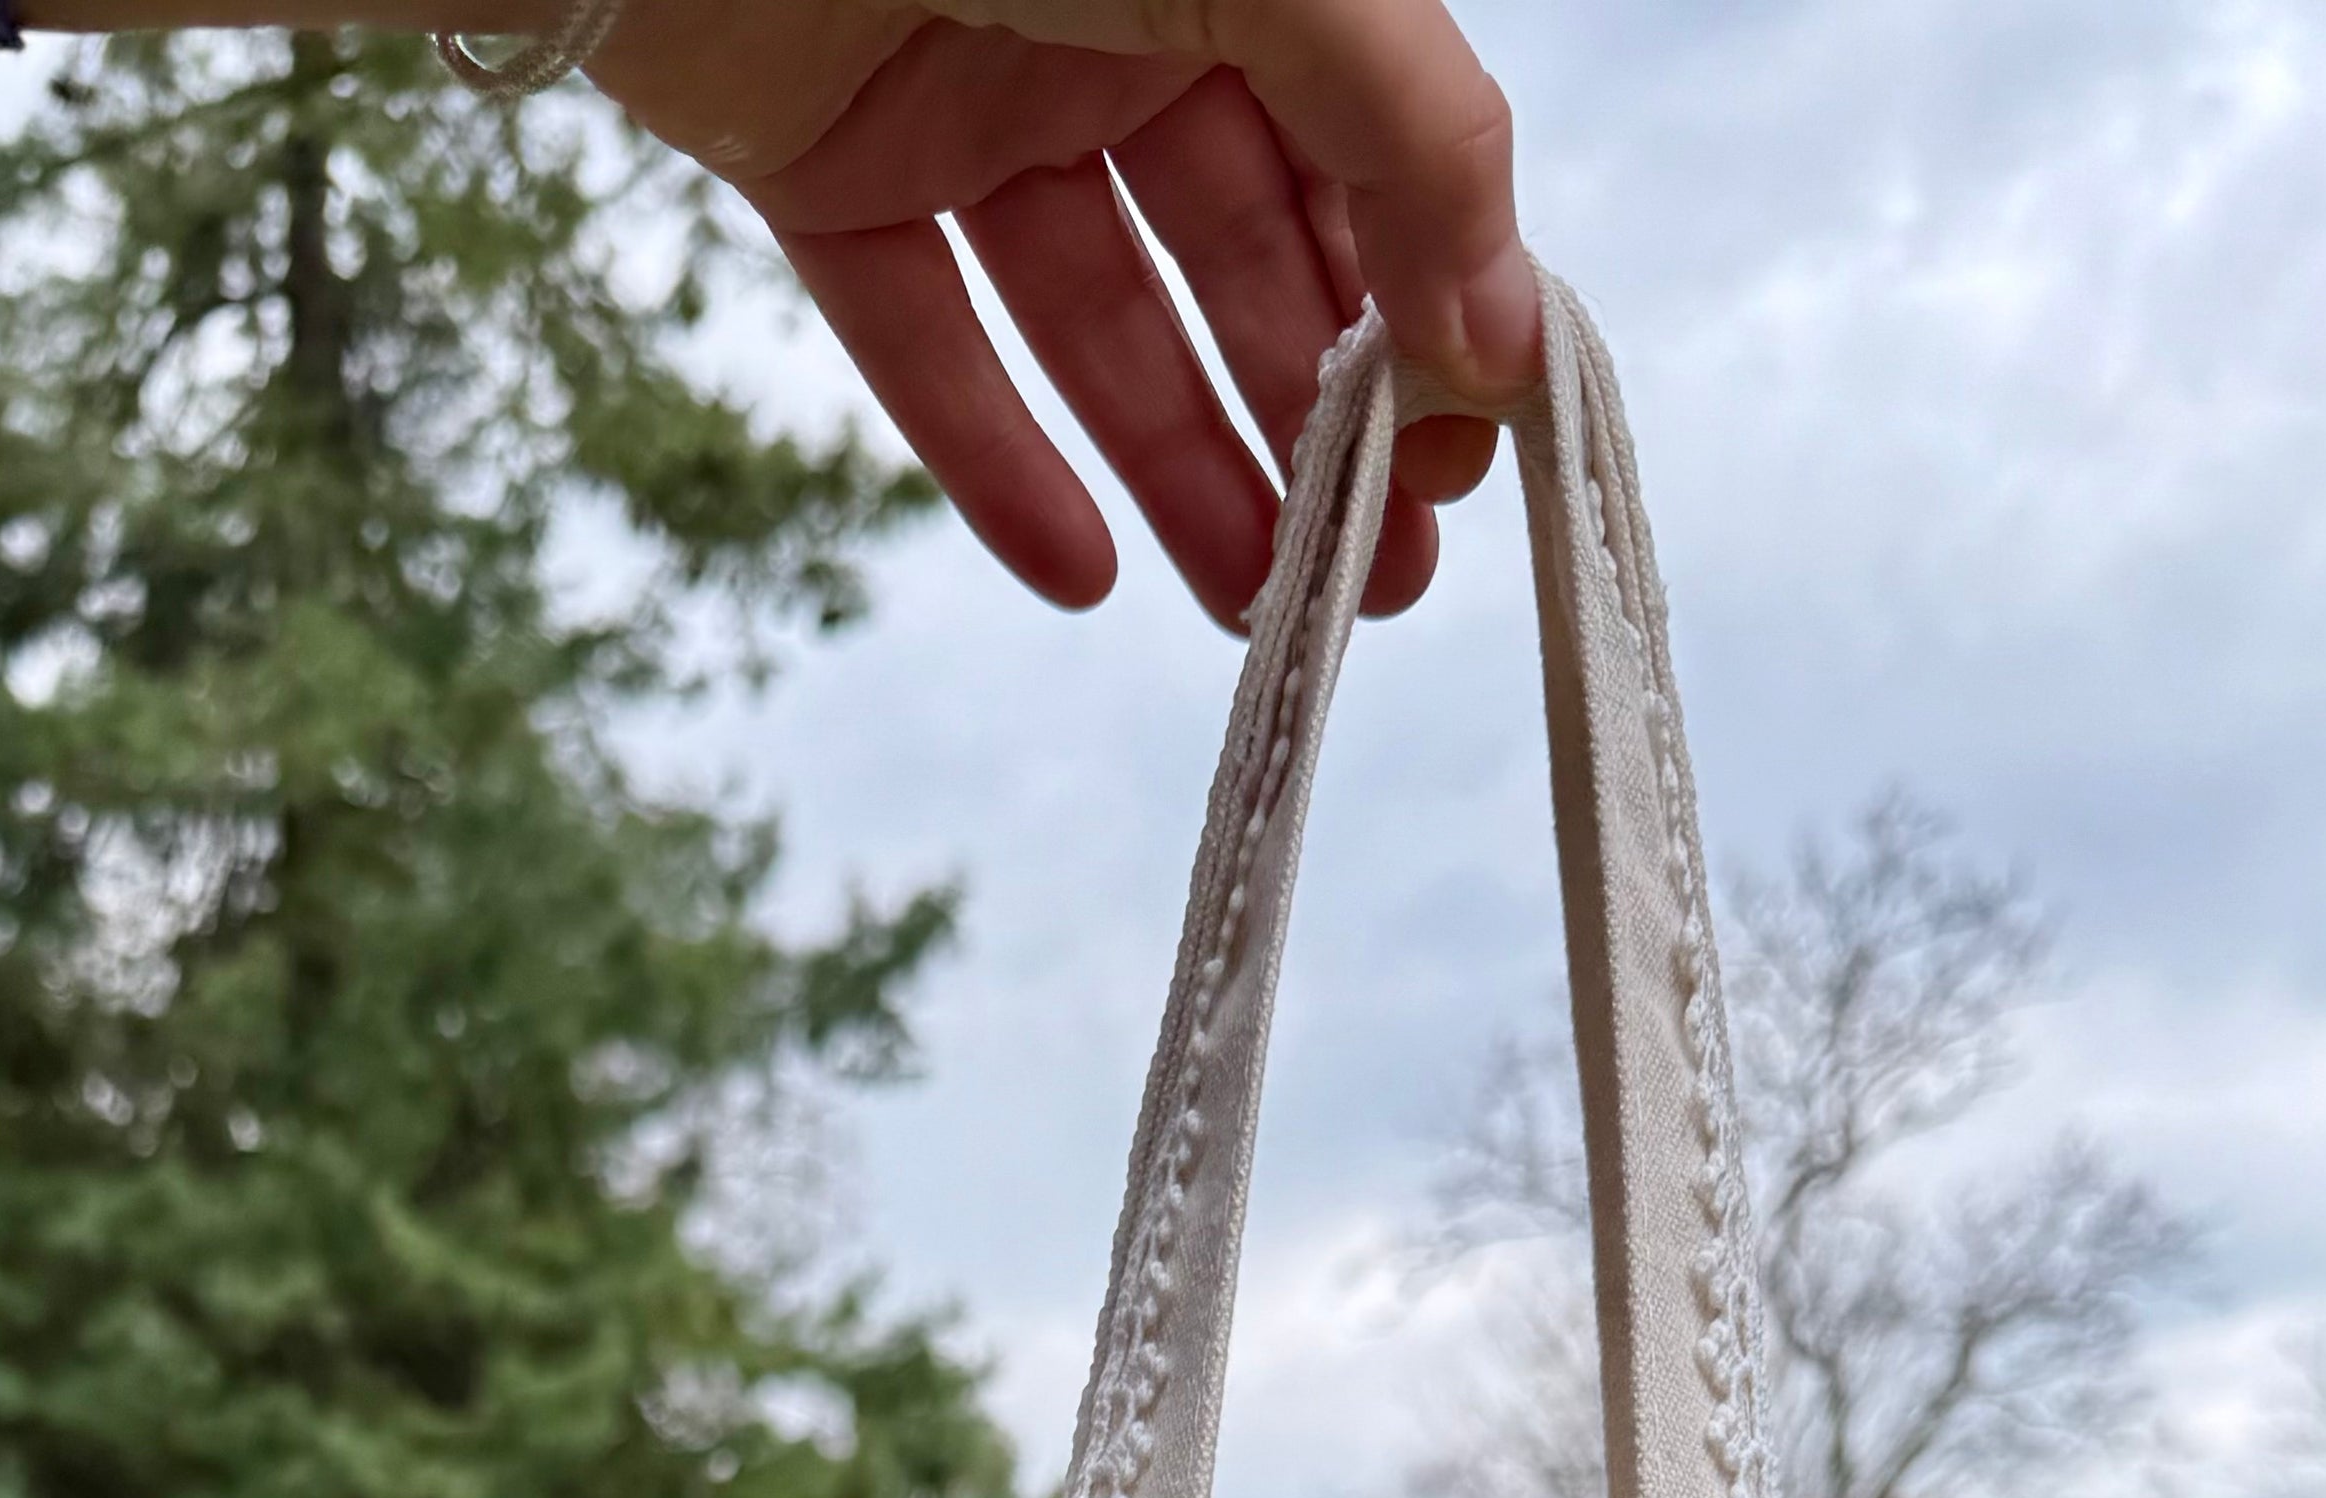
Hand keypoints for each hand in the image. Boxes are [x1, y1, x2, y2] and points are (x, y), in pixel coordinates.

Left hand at [588, 0, 1536, 623]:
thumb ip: (1411, 132)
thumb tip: (1501, 333)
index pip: (1361, 153)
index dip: (1419, 303)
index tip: (1457, 458)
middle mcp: (1104, 21)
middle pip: (1234, 254)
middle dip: (1314, 419)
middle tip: (1379, 579)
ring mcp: (960, 98)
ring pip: (1092, 318)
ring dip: (1181, 471)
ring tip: (1255, 610)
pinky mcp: (824, 169)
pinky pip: (922, 340)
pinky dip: (997, 464)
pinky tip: (1083, 578)